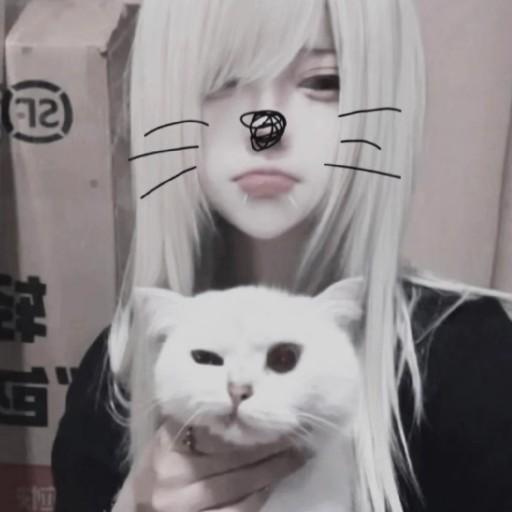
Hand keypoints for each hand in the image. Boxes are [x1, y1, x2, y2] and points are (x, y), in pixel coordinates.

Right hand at [112, 421, 304, 511]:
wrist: (139, 511)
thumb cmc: (159, 467)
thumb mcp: (167, 439)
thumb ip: (196, 419)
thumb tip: (238, 393)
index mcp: (166, 445)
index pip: (210, 428)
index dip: (244, 420)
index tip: (269, 410)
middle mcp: (172, 476)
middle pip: (231, 455)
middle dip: (268, 443)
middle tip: (295, 432)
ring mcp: (184, 506)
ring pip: (239, 483)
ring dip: (273, 468)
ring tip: (296, 455)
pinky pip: (238, 510)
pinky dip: (260, 495)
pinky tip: (275, 482)